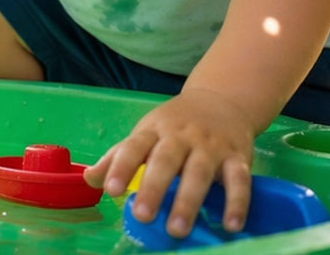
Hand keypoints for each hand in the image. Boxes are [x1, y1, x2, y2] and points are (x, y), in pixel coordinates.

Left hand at [83, 87, 256, 237]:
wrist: (221, 100)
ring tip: (177, 230)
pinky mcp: (237, 156)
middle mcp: (181, 136)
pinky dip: (237, 202)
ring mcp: (211, 145)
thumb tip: (90, 179)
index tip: (110, 190)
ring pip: (199, 172)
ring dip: (188, 201)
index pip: (134, 146)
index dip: (121, 166)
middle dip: (153, 188)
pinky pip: (239, 180)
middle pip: (166, 160)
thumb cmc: (174, 126)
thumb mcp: (145, 133)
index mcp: (154, 130)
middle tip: (142, 215)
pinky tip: (231, 226)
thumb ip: (119, 156)